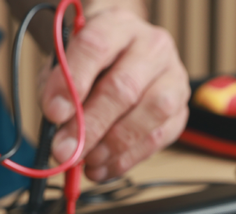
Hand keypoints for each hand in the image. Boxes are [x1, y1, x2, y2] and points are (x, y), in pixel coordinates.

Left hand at [41, 6, 189, 181]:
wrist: (120, 56)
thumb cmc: (90, 62)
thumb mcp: (63, 62)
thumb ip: (56, 87)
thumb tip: (58, 121)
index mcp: (117, 25)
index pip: (95, 48)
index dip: (73, 83)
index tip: (55, 113)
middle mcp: (151, 46)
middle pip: (124, 87)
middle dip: (90, 126)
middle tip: (65, 150)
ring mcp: (172, 76)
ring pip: (150, 113)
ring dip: (112, 145)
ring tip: (86, 159)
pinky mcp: (180, 108)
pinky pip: (158, 138)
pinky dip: (126, 159)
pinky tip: (102, 166)